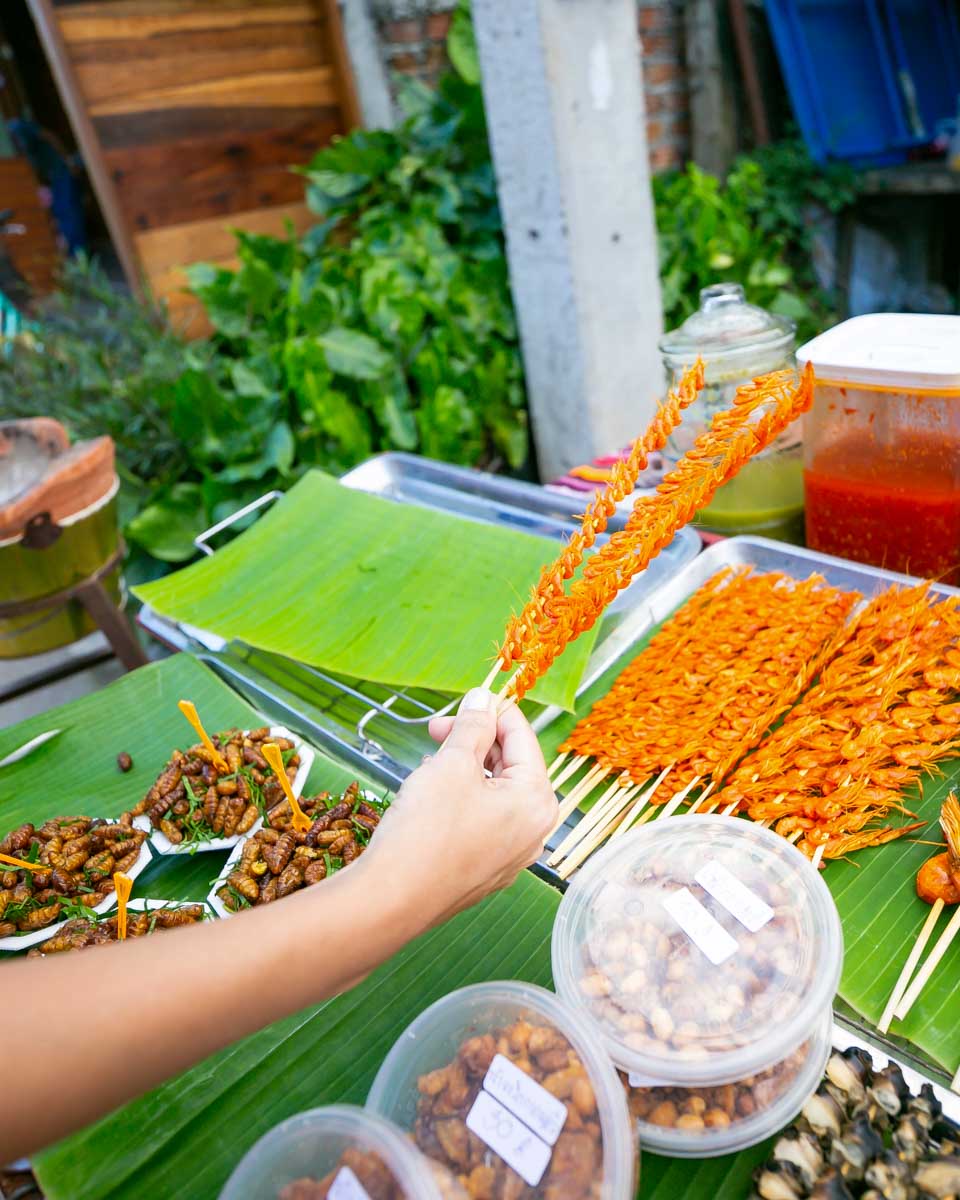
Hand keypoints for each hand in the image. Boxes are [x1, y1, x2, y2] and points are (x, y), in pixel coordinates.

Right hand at [360, 688, 557, 928]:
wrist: (393, 899)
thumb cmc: (426, 831)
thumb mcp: (452, 763)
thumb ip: (473, 726)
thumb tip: (483, 699)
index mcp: (537, 801)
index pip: (523, 737)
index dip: (492, 710)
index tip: (465, 699)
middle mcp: (534, 832)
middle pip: (512, 766)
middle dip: (476, 741)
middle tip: (437, 728)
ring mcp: (511, 856)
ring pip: (495, 794)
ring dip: (467, 769)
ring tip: (431, 760)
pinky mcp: (485, 872)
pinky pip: (482, 822)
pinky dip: (463, 799)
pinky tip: (432, 794)